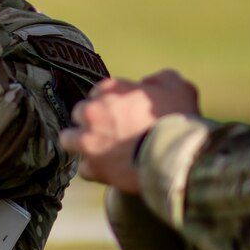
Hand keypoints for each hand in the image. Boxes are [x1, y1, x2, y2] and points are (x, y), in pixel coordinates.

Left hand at [61, 69, 201, 193]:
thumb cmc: (180, 120)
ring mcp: (90, 140)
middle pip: (81, 113)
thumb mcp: (179, 87)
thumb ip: (160, 80)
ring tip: (99, 149)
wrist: (178, 157)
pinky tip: (109, 169)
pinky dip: (95, 169)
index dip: (111, 103)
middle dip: (92, 121)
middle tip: (111, 131)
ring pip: (69, 138)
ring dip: (81, 142)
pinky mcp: (94, 167)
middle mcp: (94, 111)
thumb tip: (148, 84)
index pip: (99, 92)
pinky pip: (85, 169)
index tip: (123, 113)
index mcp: (110, 88)